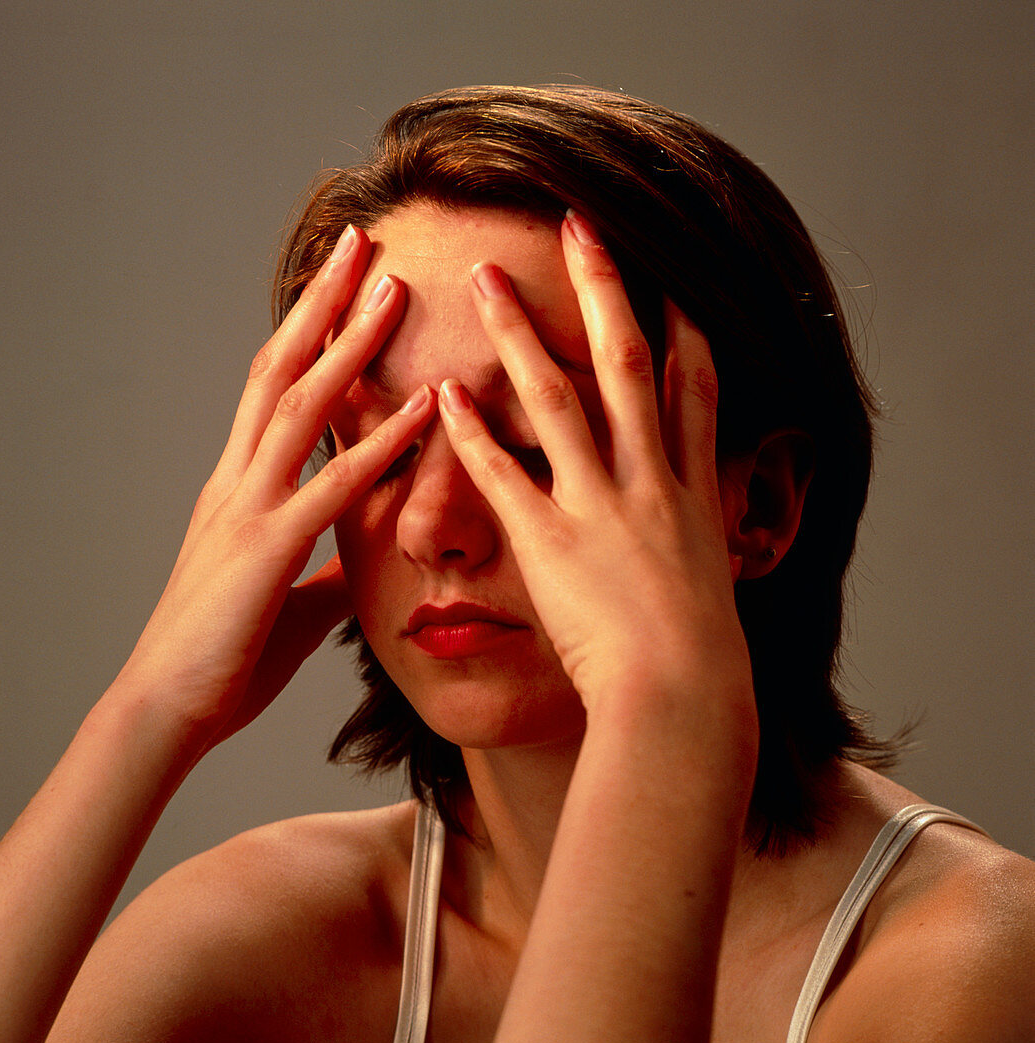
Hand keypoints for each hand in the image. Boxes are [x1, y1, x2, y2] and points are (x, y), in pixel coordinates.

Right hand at [110, 227, 434, 752]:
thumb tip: (354, 561)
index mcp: (239, 489)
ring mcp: (248, 510)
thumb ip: (320, 569)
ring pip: (299, 404)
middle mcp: (238, 482)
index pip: (273, 390)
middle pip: (281, 369)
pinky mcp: (267, 550)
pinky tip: (420, 407)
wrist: (166, 709)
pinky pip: (332, 485)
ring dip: (349, 343)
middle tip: (364, 243)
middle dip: (323, 302)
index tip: (342, 285)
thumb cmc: (222, 656)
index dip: (306, 332)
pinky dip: (379, 442)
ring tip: (393, 287)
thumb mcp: (284, 598)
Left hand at [437, 211, 753, 723]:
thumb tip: (695, 544)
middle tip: (578, 226)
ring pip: (559, 401)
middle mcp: (651, 483)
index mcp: (692, 494)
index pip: (697, 394)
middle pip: (630, 367)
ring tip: (481, 280)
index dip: (688, 333)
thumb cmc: (703, 665)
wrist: (687, 703)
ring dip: (519, 336)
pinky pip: (505, 478)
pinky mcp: (552, 543)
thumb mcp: (713, 592)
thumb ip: (696, 553)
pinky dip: (473, 435)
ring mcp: (601, 508)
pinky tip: (441, 394)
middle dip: (605, 292)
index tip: (672, 285)